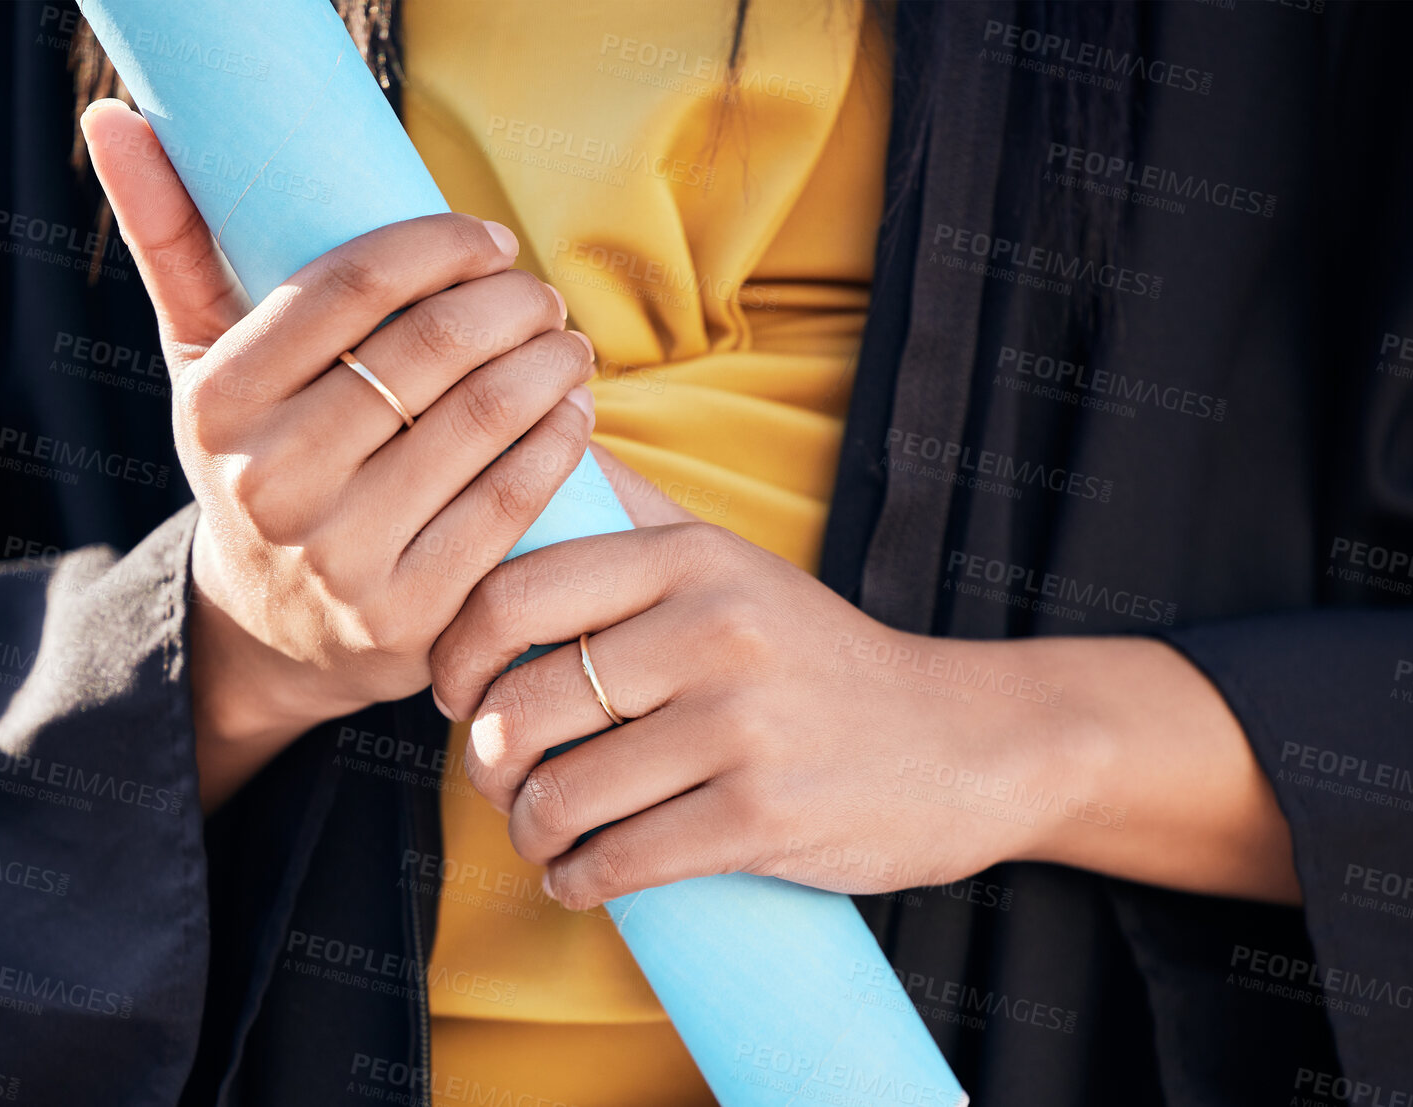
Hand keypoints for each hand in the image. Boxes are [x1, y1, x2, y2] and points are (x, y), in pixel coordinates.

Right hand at [81, 100, 597, 809]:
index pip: (352, 284)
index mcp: (220, 403)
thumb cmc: (258, 462)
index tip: (491, 241)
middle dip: (512, 304)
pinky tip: (573, 412)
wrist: (272, 632)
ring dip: (550, 363)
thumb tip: (116, 117)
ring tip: (566, 343)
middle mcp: (272, 483)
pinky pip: (511, 504)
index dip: (442, 246)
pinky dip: (559, 442)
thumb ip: (174, 243)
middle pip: (431, 350)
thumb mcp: (204, 366)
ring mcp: (342, 557)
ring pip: (484, 421)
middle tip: (540, 296)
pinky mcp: (410, 617)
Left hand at [430, 456, 1299, 908]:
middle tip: (495, 778)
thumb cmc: (814, 655)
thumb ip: (635, 510)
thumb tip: (544, 436)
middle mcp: (714, 629)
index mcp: (691, 559)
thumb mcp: (735, 561)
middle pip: (522, 706)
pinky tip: (576, 877)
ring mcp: (742, 726)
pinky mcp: (764, 818)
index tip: (453, 692)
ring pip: (562, 795)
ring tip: (538, 831)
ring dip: (527, 829)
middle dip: (484, 761)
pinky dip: (576, 880)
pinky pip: (619, 860)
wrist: (960, 741)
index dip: (452, 656)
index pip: (512, 595)